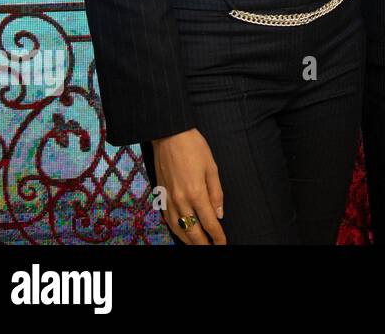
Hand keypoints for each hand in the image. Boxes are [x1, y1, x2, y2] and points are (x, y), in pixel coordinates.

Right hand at [153, 128, 225, 244]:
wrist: (168, 135)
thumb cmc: (193, 147)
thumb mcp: (212, 167)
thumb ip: (216, 193)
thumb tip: (219, 214)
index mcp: (196, 193)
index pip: (209, 222)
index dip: (217, 236)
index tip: (223, 243)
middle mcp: (180, 200)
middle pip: (192, 231)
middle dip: (203, 244)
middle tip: (213, 249)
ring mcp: (168, 199)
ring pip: (178, 229)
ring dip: (188, 241)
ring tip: (199, 246)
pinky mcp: (160, 196)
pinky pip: (168, 220)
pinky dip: (175, 230)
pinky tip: (181, 232)